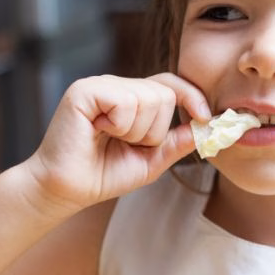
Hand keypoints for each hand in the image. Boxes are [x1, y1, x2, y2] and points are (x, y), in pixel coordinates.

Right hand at [27, 73, 210, 213]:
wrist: (67, 190)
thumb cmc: (103, 175)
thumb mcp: (150, 160)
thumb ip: (177, 142)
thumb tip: (207, 127)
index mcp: (131, 98)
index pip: (170, 84)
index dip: (192, 96)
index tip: (205, 116)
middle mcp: (116, 86)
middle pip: (164, 94)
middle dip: (154, 131)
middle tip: (126, 143)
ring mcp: (100, 85)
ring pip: (148, 98)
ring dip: (135, 131)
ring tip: (110, 140)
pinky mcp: (84, 91)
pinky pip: (125, 102)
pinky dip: (119, 125)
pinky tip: (98, 133)